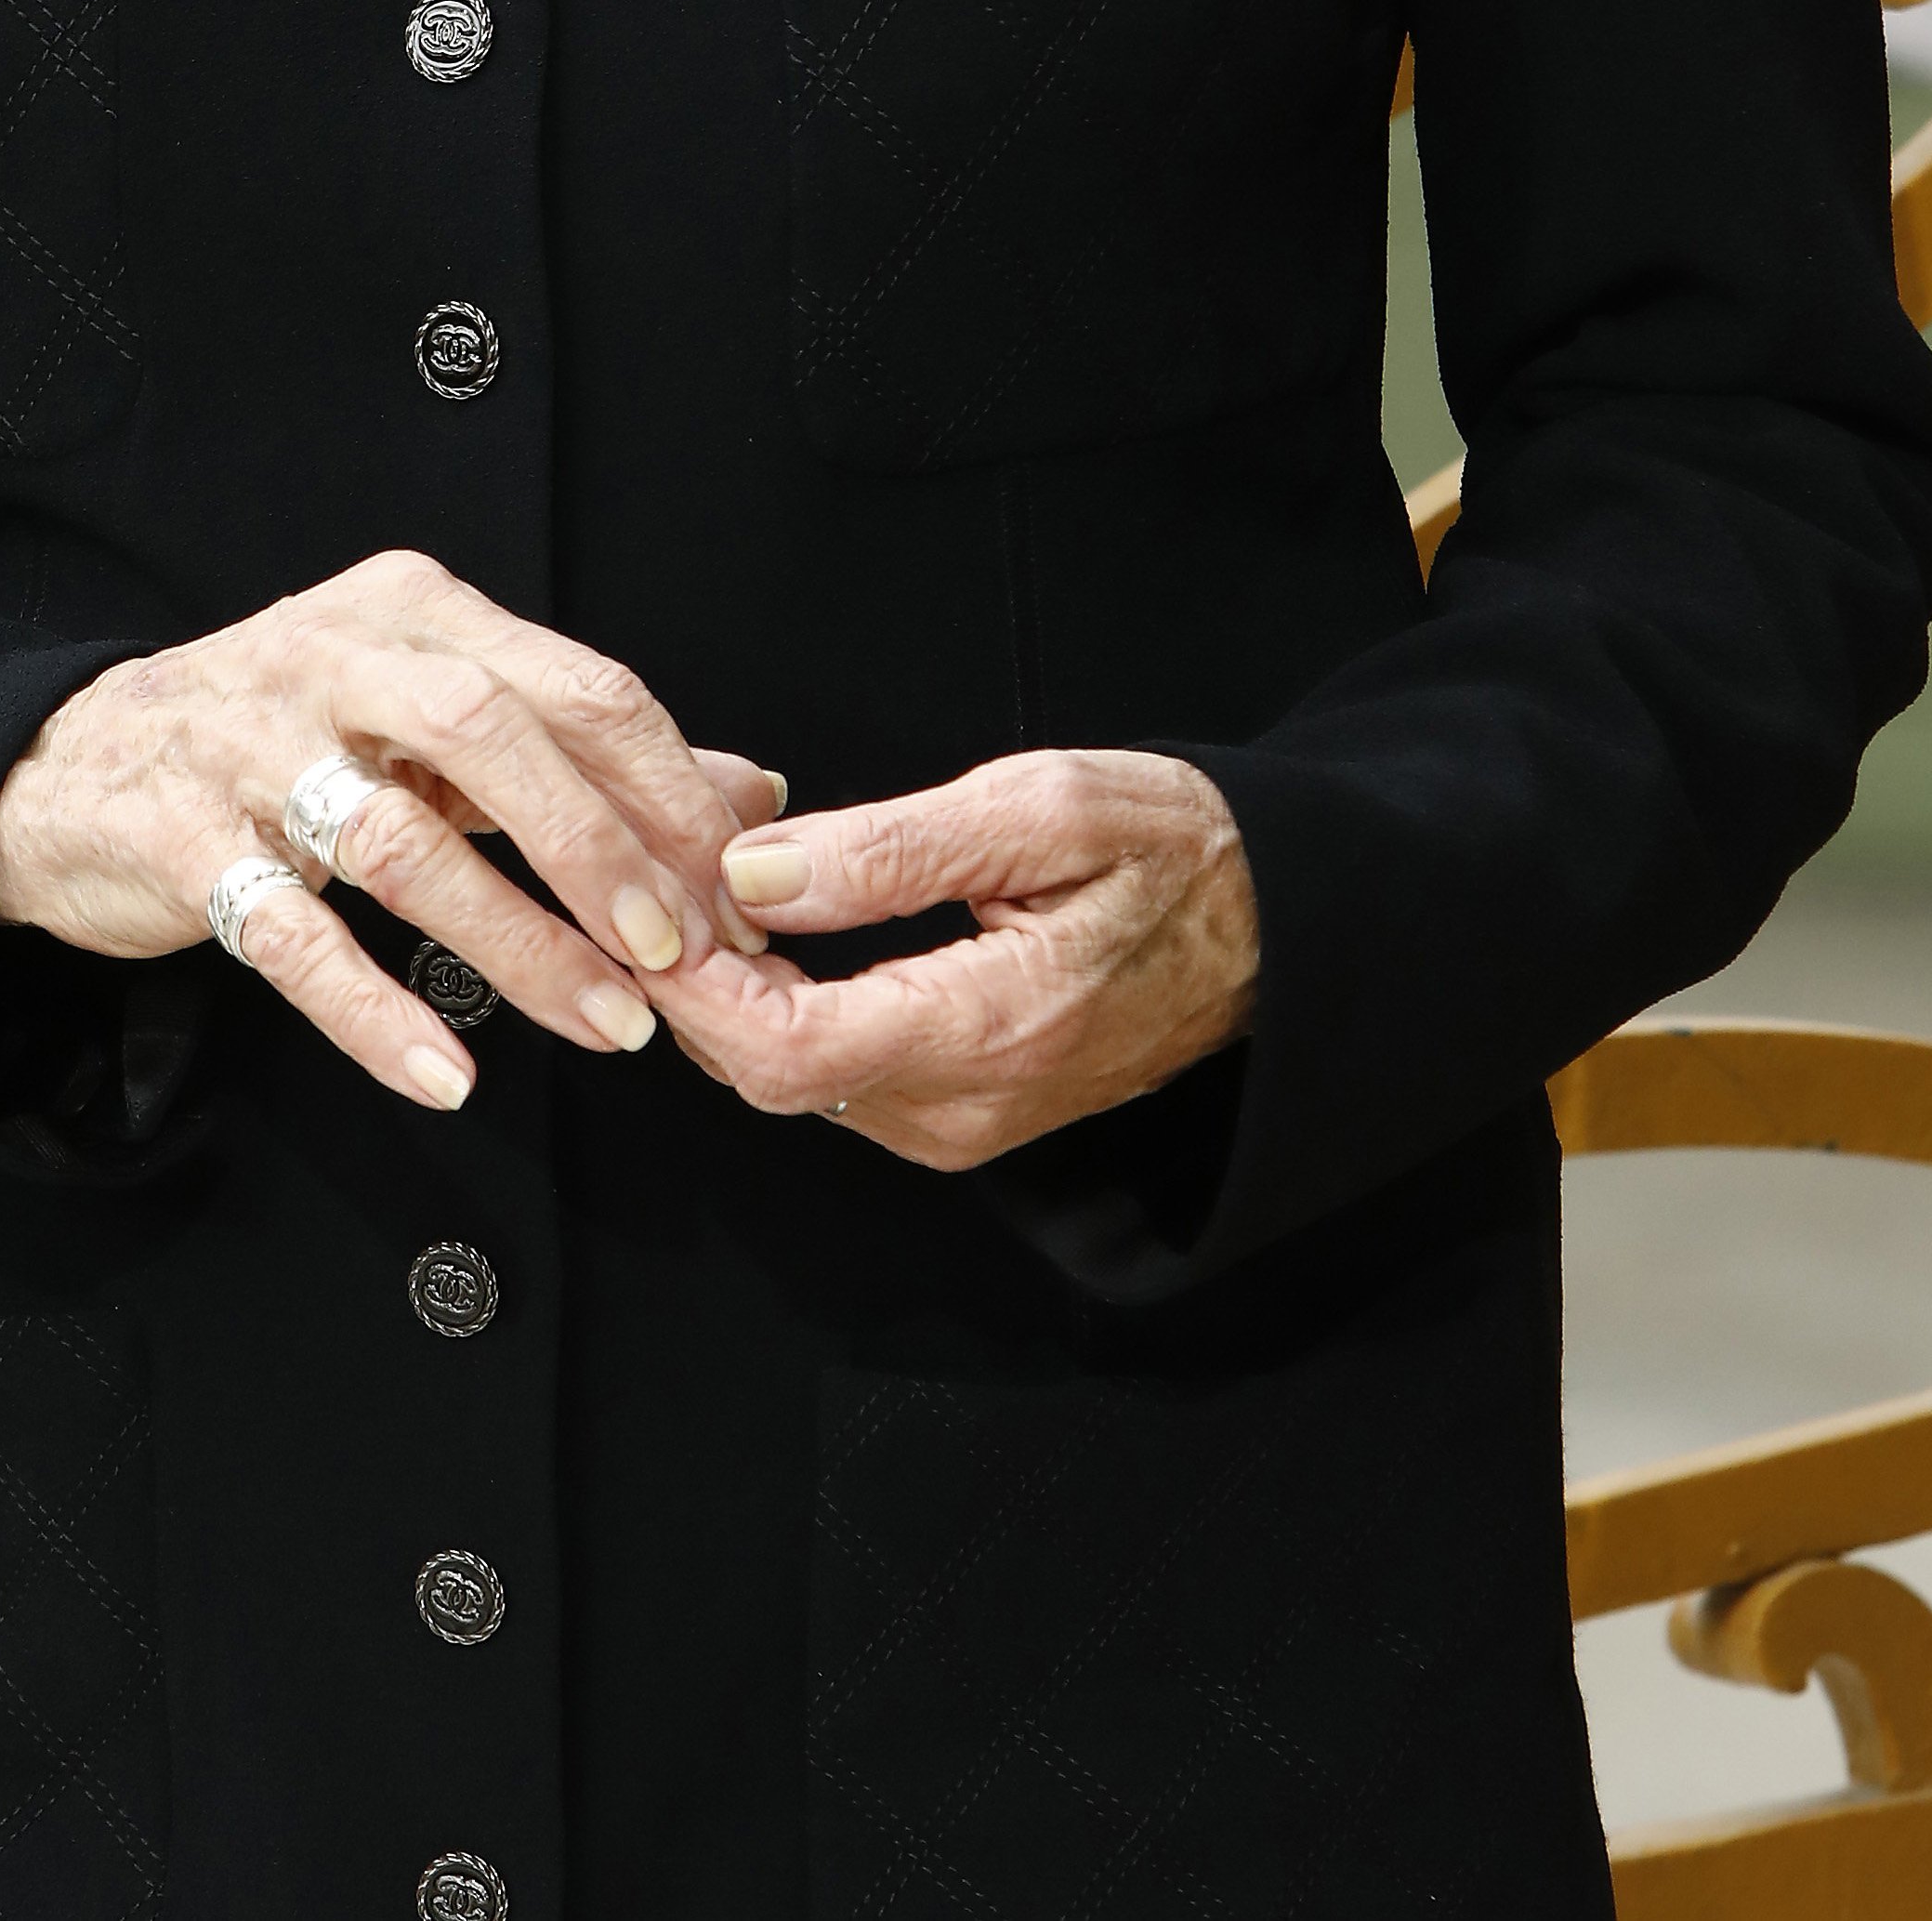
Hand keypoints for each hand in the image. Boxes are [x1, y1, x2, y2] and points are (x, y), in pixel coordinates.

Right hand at [0, 546, 780, 1114]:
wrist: (70, 767)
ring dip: (516, 944)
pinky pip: (292, 936)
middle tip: (676, 949)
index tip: (736, 887)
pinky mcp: (181, 842)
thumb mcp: (432, 713)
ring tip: (604, 1025)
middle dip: (598, 848)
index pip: (572, 682)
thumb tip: (751, 791)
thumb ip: (581, 749)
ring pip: (401, 844)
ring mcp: (249, 746)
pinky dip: (374, 1012)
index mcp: (415, 611)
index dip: (667, 787)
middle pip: (490, 735)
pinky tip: (445, 1075)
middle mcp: (333, 657)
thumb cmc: (286, 736)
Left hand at [654, 747, 1258, 1172]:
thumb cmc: (1175, 853)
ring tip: (716, 876)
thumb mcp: (1044, 806)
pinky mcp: (958, 1113)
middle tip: (674, 858)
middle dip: (697, 973)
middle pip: (768, 1074)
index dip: (697, 981)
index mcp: (992, 1029)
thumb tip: (756, 874)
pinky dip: (778, 1005)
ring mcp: (961, 1124)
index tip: (658, 892)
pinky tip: (772, 927)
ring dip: (732, 989)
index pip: (786, 1052)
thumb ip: (894, 847)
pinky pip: (832, 1075)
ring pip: (791, 1079)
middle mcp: (967, 1107)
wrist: (1273, 929)